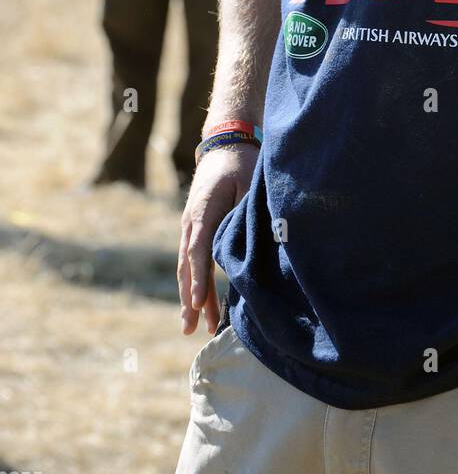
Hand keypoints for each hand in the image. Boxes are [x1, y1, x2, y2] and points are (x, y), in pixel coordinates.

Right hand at [177, 142, 258, 335]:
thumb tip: (254, 243)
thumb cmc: (240, 163)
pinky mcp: (195, 229)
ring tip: (193, 327)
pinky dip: (193, 283)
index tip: (198, 302)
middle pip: (188, 266)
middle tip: (190, 328)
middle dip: (189, 298)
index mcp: (203, 211)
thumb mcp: (248, 182)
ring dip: (190, 296)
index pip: (199, 250)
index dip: (199, 278)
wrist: (224, 144)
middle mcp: (191, 222)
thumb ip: (246, 212)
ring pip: (187, 267)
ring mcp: (190, 226)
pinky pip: (192, 260)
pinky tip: (198, 304)